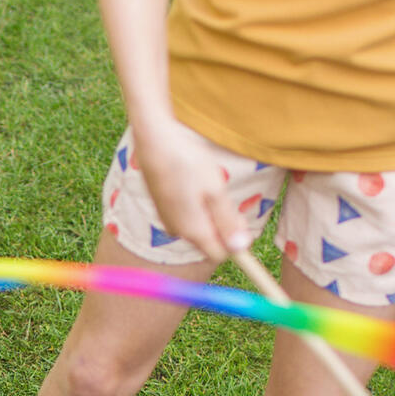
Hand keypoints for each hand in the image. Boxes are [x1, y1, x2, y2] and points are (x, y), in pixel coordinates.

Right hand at [133, 120, 249, 260]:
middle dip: (222, 225)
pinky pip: (186, 217)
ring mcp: (167, 220)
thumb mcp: (216, 191)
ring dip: (209, 213)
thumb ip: (227, 222)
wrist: (154, 141)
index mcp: (193, 231)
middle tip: (225, 195)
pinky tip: (193, 183)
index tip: (241, 217)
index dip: (234, 241)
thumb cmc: (188, 163)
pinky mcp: (162, 209)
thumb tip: (240, 250)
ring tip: (207, 185)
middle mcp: (178, 231)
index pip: (220, 254)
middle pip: (208, 241)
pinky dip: (196, 206)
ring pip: (198, 228)